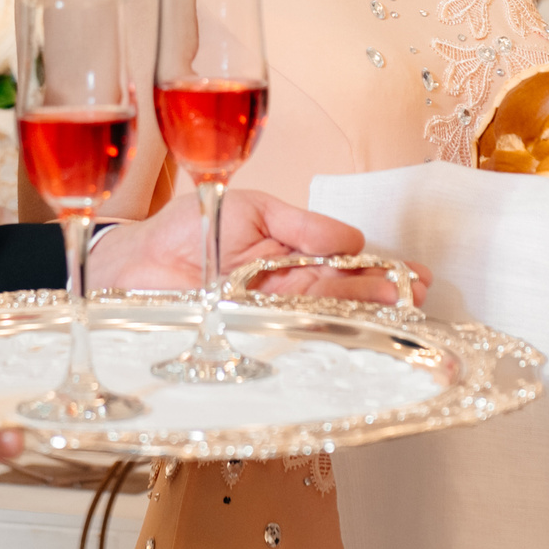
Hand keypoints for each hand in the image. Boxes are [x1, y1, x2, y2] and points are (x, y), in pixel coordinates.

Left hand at [84, 187, 429, 305]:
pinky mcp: (248, 335)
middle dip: (383, 296)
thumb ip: (297, 224)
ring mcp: (269, 314)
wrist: (132, 263)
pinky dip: (323, 337)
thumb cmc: (186, 229)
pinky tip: (352, 335)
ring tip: (398, 313)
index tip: (414, 277)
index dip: (381, 270)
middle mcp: (286, 289)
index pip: (346, 264)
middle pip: (344, 294)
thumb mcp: (246, 210)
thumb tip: (350, 238)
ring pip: (325, 315)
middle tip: (416, 298)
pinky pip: (292, 337)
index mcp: (292, 254)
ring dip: (363, 316)